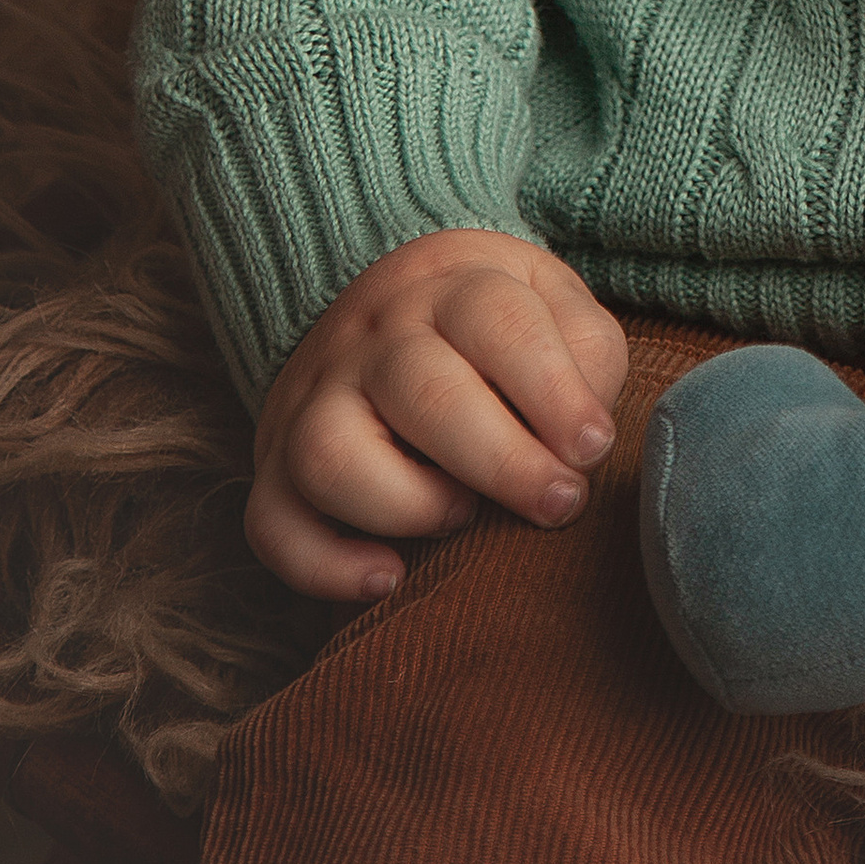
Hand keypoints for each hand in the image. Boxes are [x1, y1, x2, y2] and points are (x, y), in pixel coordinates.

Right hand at [246, 227, 628, 603]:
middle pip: (421, 389)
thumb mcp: (552, 304)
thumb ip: (586, 355)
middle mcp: (371, 337)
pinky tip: (387, 578)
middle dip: (502, 460)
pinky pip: (270, 523)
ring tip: (463, 516)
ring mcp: (313, 400)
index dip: (552, 390)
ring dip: (407, 502)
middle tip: (560, 503)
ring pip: (330, 452)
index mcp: (448, 285)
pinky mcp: (274, 464)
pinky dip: (323, 565)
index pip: (495, 321)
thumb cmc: (493, 326)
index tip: (594, 448)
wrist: (388, 305)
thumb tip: (584, 440)